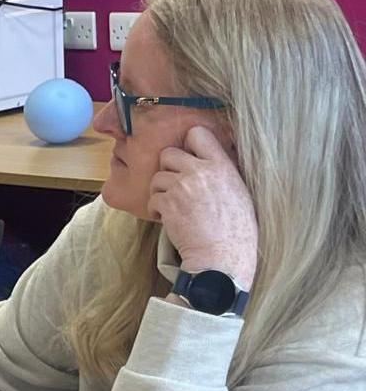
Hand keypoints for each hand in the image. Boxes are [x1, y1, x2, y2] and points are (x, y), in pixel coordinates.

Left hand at [149, 126, 258, 289]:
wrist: (222, 256)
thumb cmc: (235, 230)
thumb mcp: (238, 192)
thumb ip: (221, 171)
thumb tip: (205, 160)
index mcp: (222, 166)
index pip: (197, 134)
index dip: (189, 144)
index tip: (189, 158)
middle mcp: (201, 171)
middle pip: (168, 153)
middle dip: (168, 169)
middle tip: (177, 187)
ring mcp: (182, 186)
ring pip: (157, 178)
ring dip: (161, 192)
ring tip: (175, 207)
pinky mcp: (166, 203)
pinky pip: (152, 198)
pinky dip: (157, 210)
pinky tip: (170, 219)